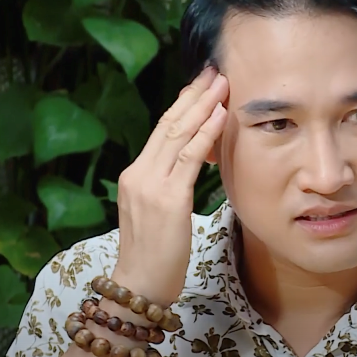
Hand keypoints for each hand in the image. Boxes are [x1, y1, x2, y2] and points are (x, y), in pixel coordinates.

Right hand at [112, 67, 228, 305]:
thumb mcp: (156, 211)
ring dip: (203, 106)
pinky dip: (206, 133)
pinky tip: (220, 115)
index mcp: (134, 174)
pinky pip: (189, 158)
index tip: (199, 84)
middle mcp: (138, 173)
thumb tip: (191, 161)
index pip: (160, 130)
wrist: (139, 285)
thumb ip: (168, 184)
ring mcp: (150, 184)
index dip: (182, 104)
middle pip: (168, 124)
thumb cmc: (154, 254)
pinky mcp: (168, 199)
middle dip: (194, 95)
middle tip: (214, 71)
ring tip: (222, 83)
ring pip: (178, 134)